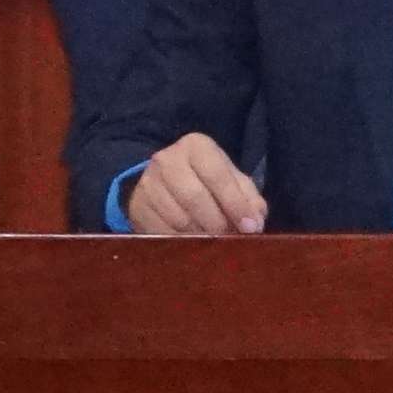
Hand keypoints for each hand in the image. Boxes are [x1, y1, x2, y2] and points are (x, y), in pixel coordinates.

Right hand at [122, 133, 266, 236]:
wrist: (163, 180)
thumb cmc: (206, 179)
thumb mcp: (231, 179)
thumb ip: (248, 198)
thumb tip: (254, 223)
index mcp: (196, 146)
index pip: (218, 176)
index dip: (236, 204)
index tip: (250, 228)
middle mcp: (167, 159)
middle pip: (195, 198)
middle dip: (218, 223)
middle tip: (231, 239)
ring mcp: (148, 183)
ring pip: (178, 218)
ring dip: (201, 236)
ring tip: (216, 243)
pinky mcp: (137, 206)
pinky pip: (162, 232)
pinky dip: (182, 243)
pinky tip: (194, 246)